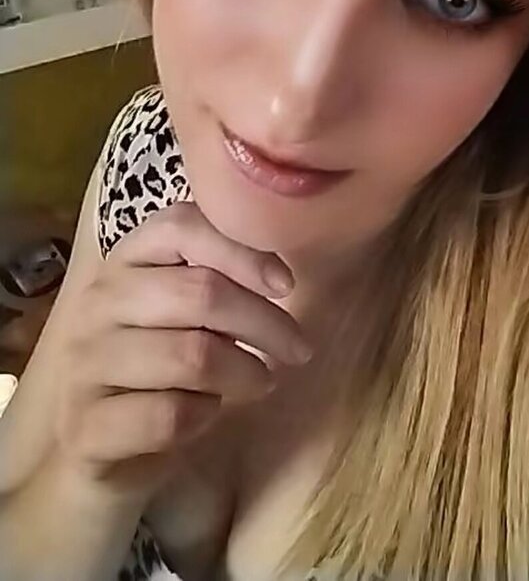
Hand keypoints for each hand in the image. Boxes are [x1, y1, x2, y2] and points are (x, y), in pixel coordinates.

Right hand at [53, 201, 310, 492]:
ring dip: (245, 371)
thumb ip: (219, 276)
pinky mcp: (87, 427)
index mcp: (125, 259)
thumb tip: (280, 273)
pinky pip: (171, 415)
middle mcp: (97, 303)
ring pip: (192, 355)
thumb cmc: (161, 364)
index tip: (285, 284)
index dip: (242, 250)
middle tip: (298, 347)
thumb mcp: (187, 310)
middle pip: (200, 292)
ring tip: (262, 380)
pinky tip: (209, 412)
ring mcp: (85, 364)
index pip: (181, 226)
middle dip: (264, 322)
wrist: (104, 447)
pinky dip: (206, 414)